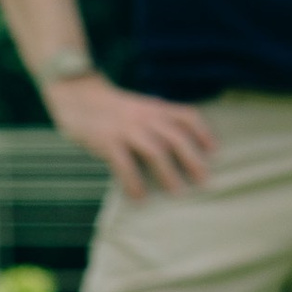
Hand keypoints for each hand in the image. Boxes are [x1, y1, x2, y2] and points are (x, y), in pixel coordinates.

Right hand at [48, 73, 216, 197]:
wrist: (76, 93)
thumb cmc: (111, 108)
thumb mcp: (139, 108)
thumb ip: (157, 122)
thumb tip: (179, 152)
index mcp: (155, 108)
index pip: (187, 115)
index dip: (204, 133)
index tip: (215, 151)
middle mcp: (145, 117)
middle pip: (176, 137)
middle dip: (193, 160)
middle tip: (204, 182)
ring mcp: (126, 128)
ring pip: (155, 150)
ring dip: (169, 173)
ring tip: (178, 194)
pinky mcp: (107, 140)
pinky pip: (124, 164)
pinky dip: (134, 182)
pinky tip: (139, 198)